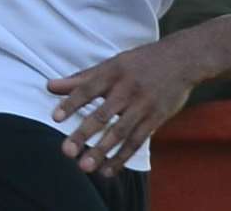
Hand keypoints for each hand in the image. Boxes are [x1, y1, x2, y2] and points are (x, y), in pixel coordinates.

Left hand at [46, 38, 194, 176]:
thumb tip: (49, 86)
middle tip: (67, 152)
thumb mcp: (111, 64)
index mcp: (112, 72)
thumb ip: (80, 78)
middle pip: (102, 114)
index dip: (71, 103)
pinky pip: (138, 141)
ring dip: (102, 151)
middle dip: (84, 134)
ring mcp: (143, 105)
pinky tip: (107, 170)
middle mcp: (127, 89)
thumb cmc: (139, 62)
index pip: (87, 89)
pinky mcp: (156, 118)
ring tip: (85, 166)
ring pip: (120, 132)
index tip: (55, 118)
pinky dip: (122, 157)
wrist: (181, 60)